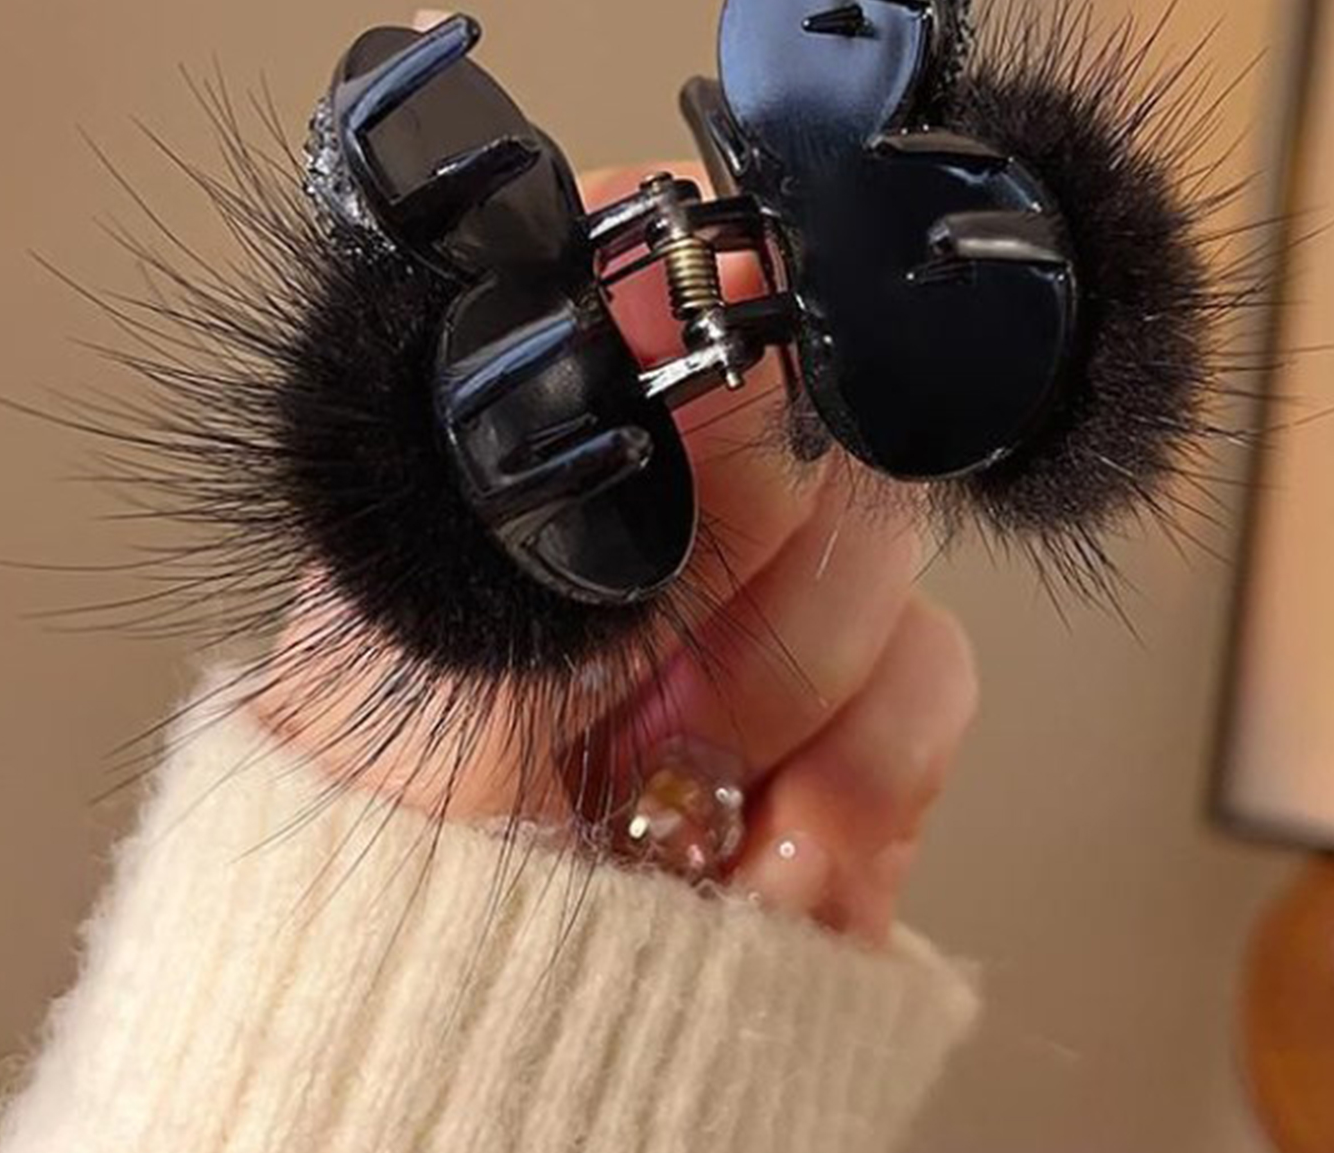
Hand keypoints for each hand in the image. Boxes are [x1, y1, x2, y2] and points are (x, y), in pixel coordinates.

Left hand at [256, 20, 977, 944]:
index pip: (667, 275)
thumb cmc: (400, 874)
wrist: (463, 1058)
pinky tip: (756, 847)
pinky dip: (855, 790)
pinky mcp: (850, 711)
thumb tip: (703, 314)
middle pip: (815, 413)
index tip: (700, 440)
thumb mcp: (471, 679)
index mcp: (545, 468)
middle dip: (746, 584)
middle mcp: (666, 519)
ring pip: (890, 551)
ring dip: (791, 707)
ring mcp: (767, 612)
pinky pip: (934, 684)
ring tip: (678, 800)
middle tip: (650, 693)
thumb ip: (598, 511)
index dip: (712, 323)